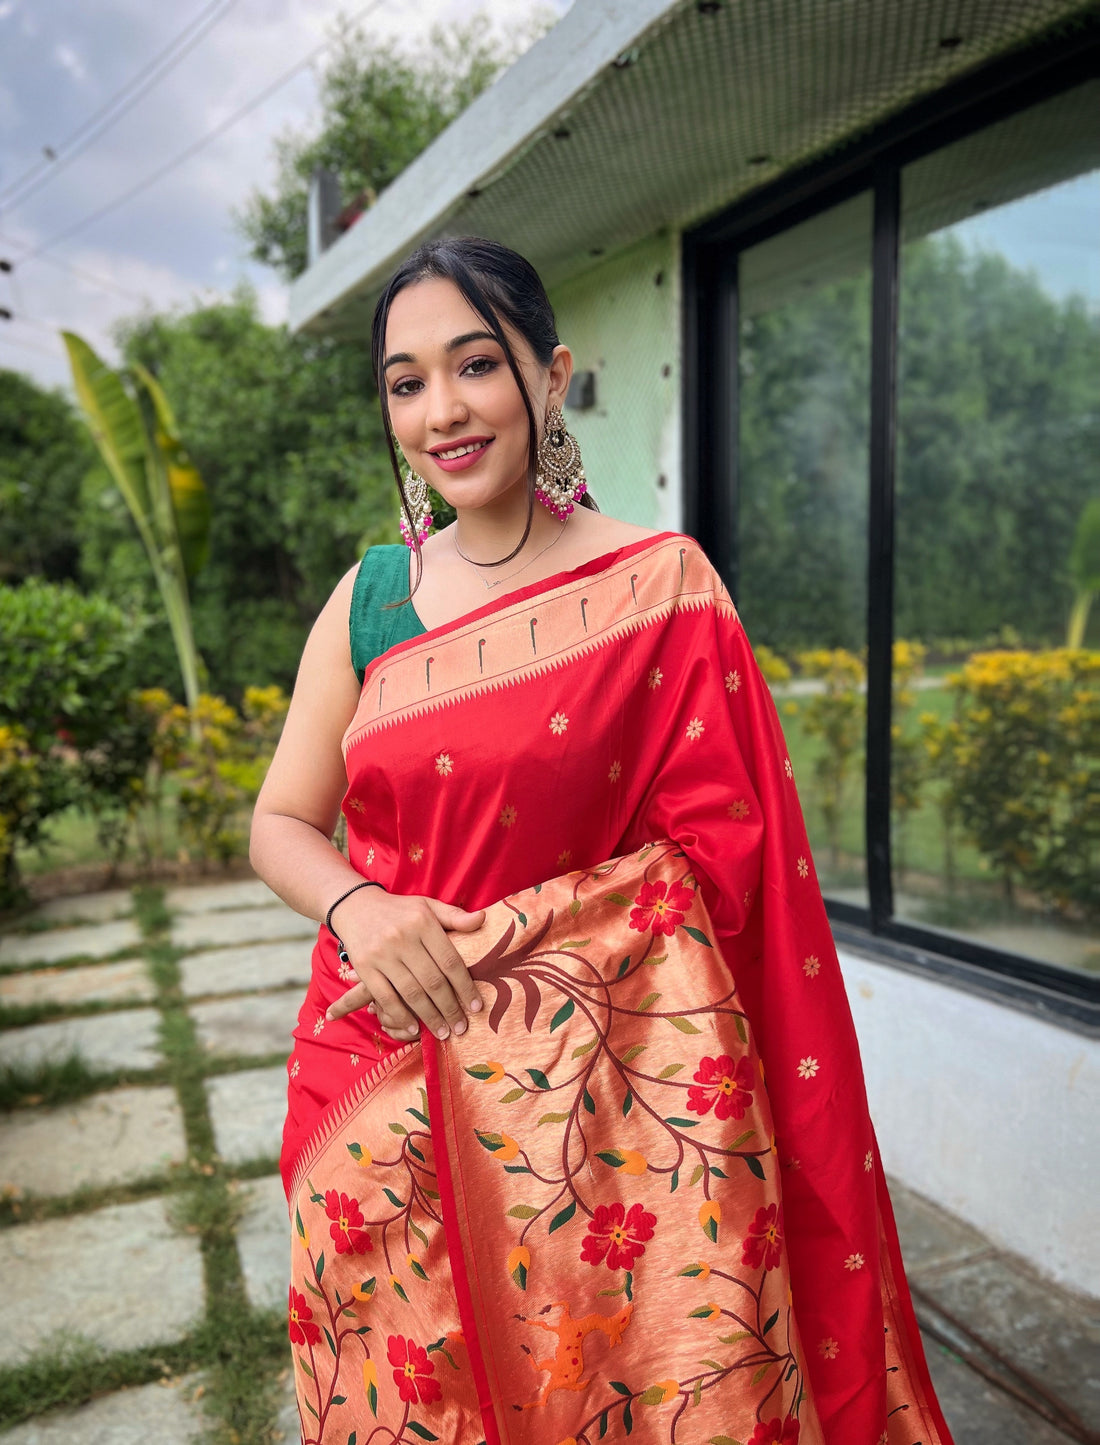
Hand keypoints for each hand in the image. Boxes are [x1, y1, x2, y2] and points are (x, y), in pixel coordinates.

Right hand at [325, 887, 485, 1040]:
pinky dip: (401, 1015)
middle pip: (433, 981)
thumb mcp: (428, 906)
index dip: (465, 987)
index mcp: (423, 922)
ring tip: (443, 1032)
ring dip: (430, 1017)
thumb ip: (455, 917)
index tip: (476, 1007)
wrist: (356, 907)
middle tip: (462, 1028)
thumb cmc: (399, 910)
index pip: (450, 960)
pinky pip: (386, 997)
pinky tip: (414, 1027)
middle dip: (450, 1009)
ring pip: (411, 993)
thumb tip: (483, 919)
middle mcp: (402, 938)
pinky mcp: (364, 967)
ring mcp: (382, 954)